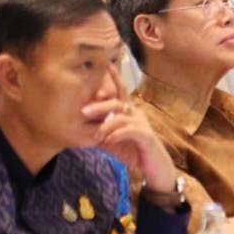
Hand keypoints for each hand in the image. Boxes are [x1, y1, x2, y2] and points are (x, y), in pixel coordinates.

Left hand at [86, 67, 176, 194]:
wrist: (155, 169)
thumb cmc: (134, 152)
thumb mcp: (112, 141)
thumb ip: (99, 132)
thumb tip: (78, 128)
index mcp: (129, 112)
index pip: (121, 91)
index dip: (114, 78)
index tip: (105, 64)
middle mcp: (136, 114)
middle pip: (118, 102)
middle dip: (100, 105)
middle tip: (83, 111)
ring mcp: (143, 124)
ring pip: (123, 116)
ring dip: (107, 123)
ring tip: (95, 131)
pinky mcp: (147, 137)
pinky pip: (131, 130)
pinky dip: (118, 134)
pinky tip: (108, 139)